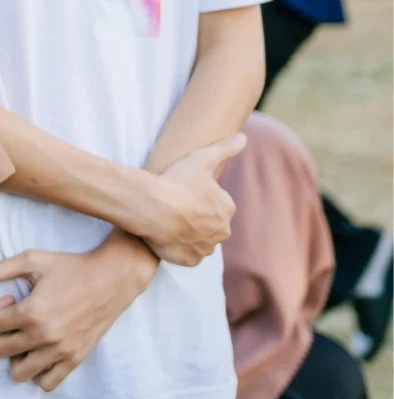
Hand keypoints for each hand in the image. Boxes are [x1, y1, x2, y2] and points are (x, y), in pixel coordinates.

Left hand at [0, 234, 157, 390]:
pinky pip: (47, 383)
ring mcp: (60, 352)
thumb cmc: (70, 266)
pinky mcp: (75, 360)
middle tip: (16, 318)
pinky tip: (40, 353)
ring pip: (19, 373)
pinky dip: (38, 373)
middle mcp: (44, 337)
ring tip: (26, 338)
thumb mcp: (32, 259)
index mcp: (30, 312)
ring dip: (15, 357)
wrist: (112, 278)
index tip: (7, 301)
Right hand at [135, 137, 243, 264]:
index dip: (200, 197)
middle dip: (198, 218)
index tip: (185, 192)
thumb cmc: (178, 181)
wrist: (155, 209)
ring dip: (189, 234)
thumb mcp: (202, 158)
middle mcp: (222, 231)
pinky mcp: (191, 260)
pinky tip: (167, 236)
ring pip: (200, 240)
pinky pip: (188, 255)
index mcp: (227, 208)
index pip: (218, 204)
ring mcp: (206, 247)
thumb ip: (225, 148)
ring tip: (169, 221)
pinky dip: (180, 248)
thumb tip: (244, 137)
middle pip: (210, 224)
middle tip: (177, 207)